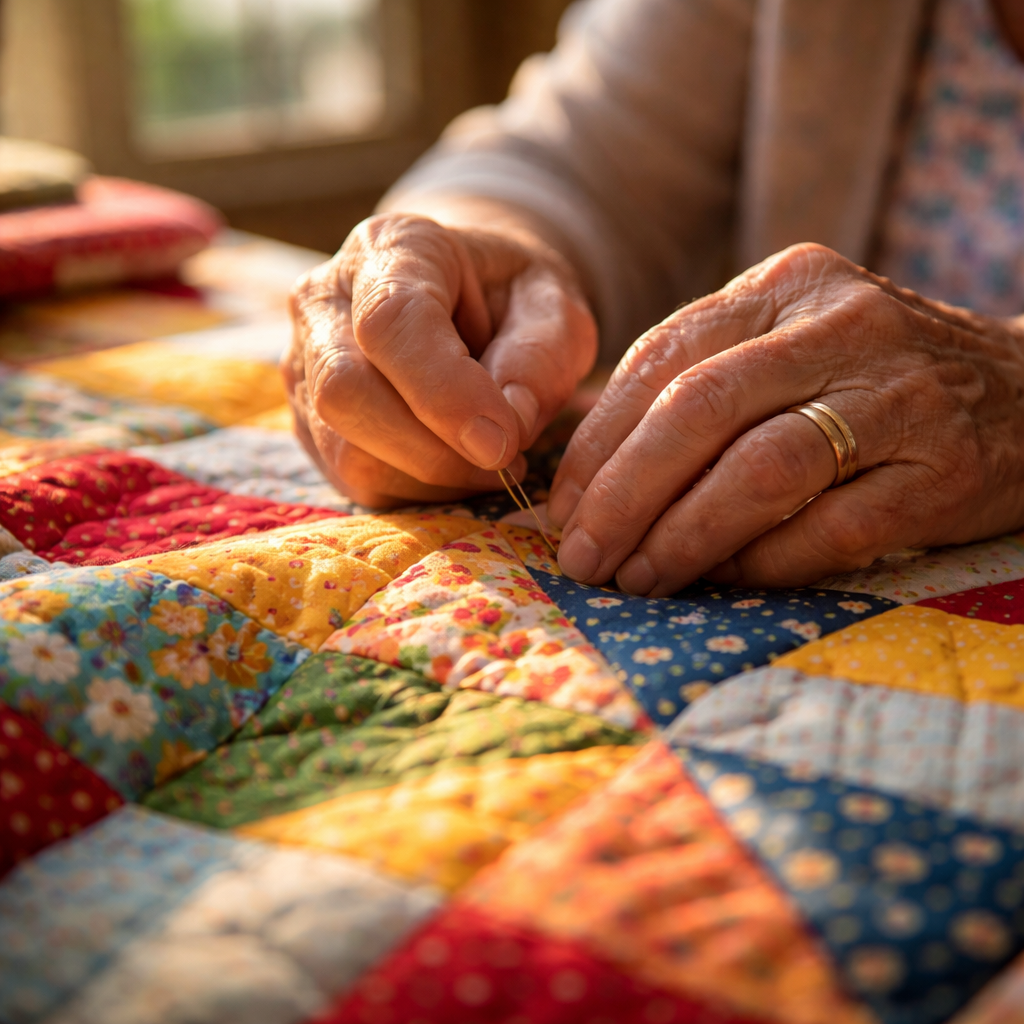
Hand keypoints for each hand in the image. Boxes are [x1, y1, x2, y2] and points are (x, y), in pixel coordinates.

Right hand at [284, 210, 596, 506]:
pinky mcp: (309, 420)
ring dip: (430, 477)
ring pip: (345, 448)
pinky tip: (457, 467)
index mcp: (391, 248)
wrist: (474, 300)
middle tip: (506, 461)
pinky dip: (415, 489)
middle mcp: (326, 299)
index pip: (391, 322)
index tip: (502, 442)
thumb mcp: (554, 307)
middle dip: (433, 450)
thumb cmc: (514, 299)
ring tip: (490, 462)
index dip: (444, 392)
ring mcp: (304, 363)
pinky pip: (352, 477)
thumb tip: (506, 428)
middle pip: (346, 391)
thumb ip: (539, 358)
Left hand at [548, 243, 1023, 593]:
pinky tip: (723, 581)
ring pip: (762, 468)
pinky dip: (764, 561)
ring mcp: (901, 394)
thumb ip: (704, 384)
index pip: (662, 357)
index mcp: (786, 283)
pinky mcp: (946, 470)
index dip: (598, 441)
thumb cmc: (875, 380)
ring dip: (684, 535)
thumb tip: (591, 472)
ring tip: (638, 580)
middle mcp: (841, 325)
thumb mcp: (791, 344)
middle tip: (584, 558)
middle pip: (699, 410)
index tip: (561, 507)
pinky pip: (833, 526)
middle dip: (624, 494)